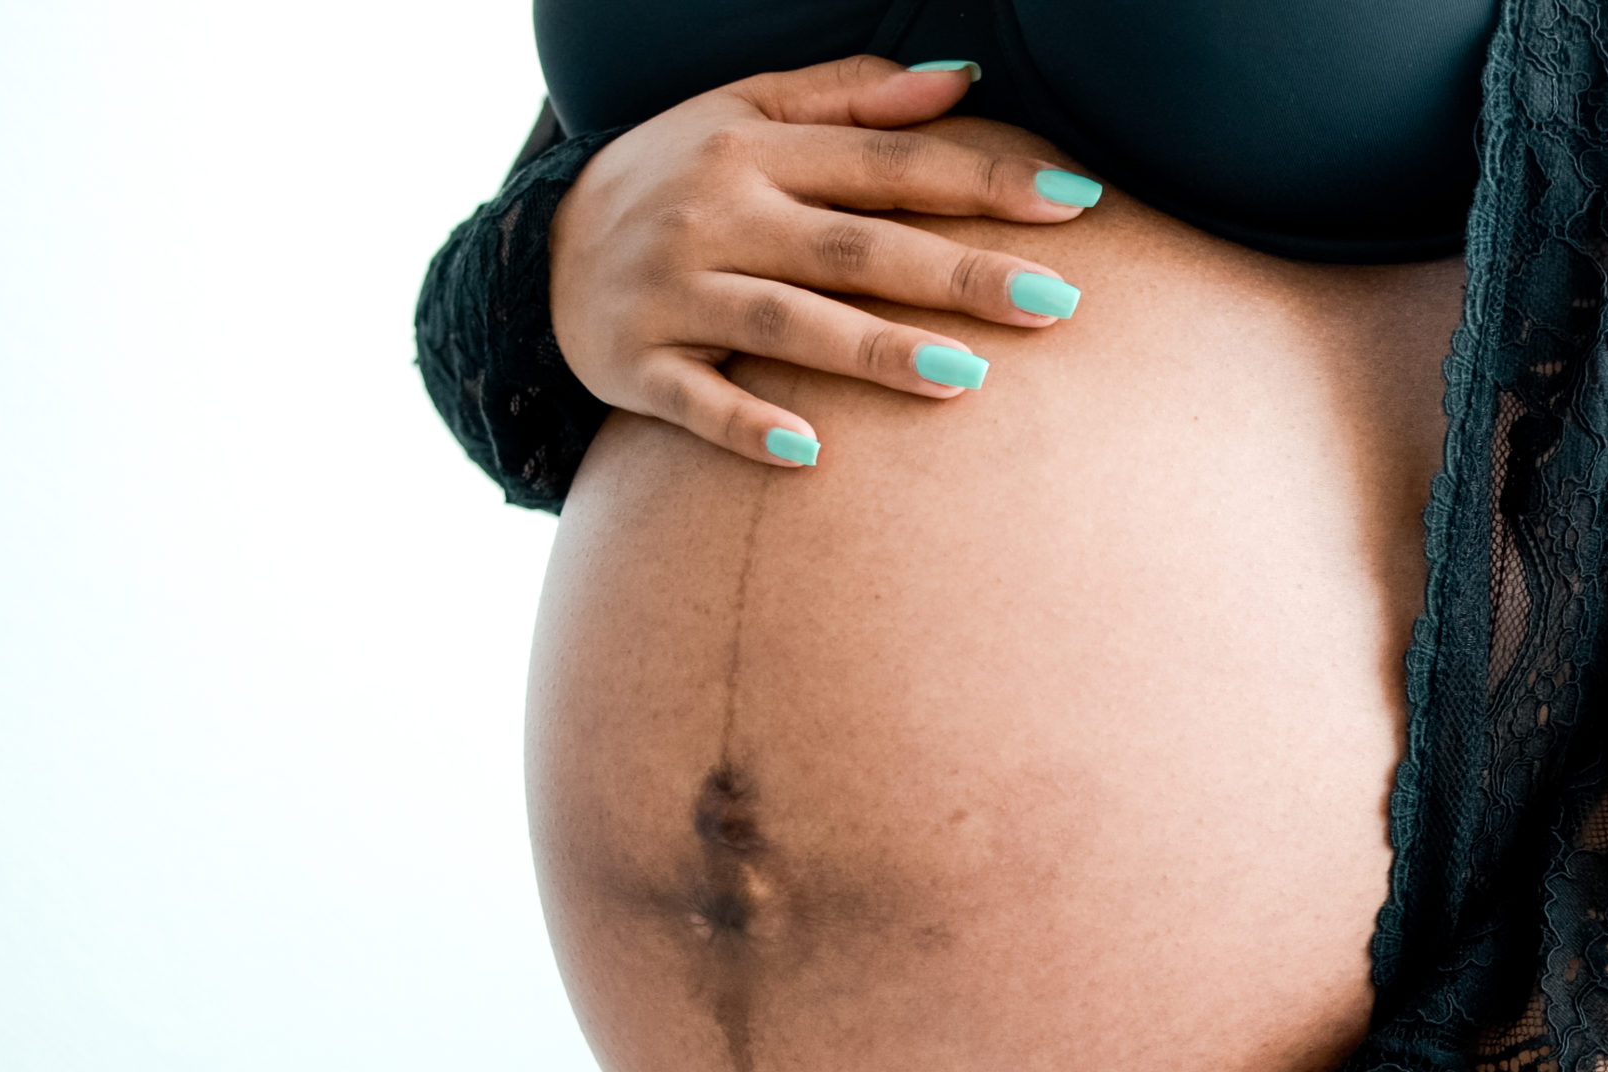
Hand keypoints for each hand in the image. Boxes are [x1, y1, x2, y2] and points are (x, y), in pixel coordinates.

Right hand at [549, 56, 1098, 467]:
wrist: (533, 251)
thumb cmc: (676, 177)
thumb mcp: (745, 111)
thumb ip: (852, 98)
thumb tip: (963, 82)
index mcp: (755, 149)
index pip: (889, 166)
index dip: (983, 183)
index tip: (1075, 204)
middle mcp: (717, 215)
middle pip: (856, 248)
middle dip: (959, 275)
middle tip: (1056, 303)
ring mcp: (674, 294)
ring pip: (787, 324)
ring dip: (875, 351)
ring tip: (966, 377)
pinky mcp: (635, 366)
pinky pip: (697, 402)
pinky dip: (749, 426)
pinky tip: (813, 453)